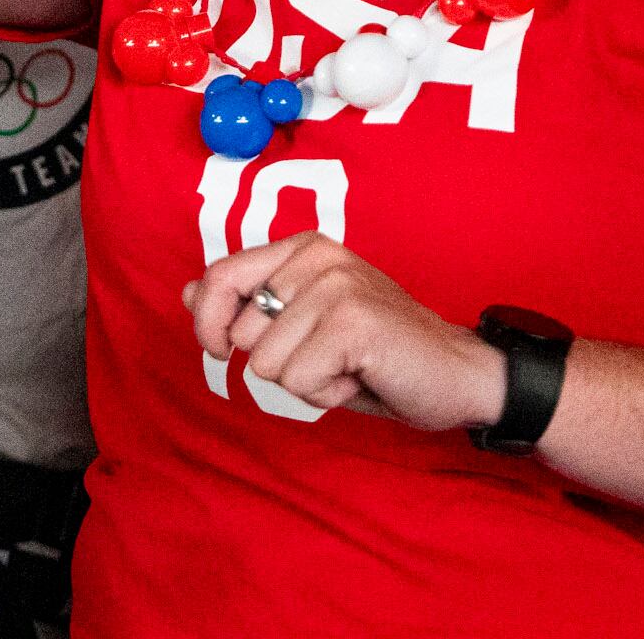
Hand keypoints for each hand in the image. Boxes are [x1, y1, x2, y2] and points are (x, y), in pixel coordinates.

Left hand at [185, 233, 505, 432]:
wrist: (456, 374)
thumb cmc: (376, 355)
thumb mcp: (303, 326)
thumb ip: (248, 304)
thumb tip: (187, 293)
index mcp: (303, 248)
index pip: (219, 277)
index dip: (207, 323)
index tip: (218, 350)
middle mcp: (318, 256)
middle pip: (240, 334)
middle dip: (277, 363)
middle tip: (329, 357)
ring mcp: (337, 285)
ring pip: (267, 364)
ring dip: (306, 382)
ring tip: (349, 366)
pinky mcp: (354, 321)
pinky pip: (299, 380)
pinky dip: (327, 394)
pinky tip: (361, 377)